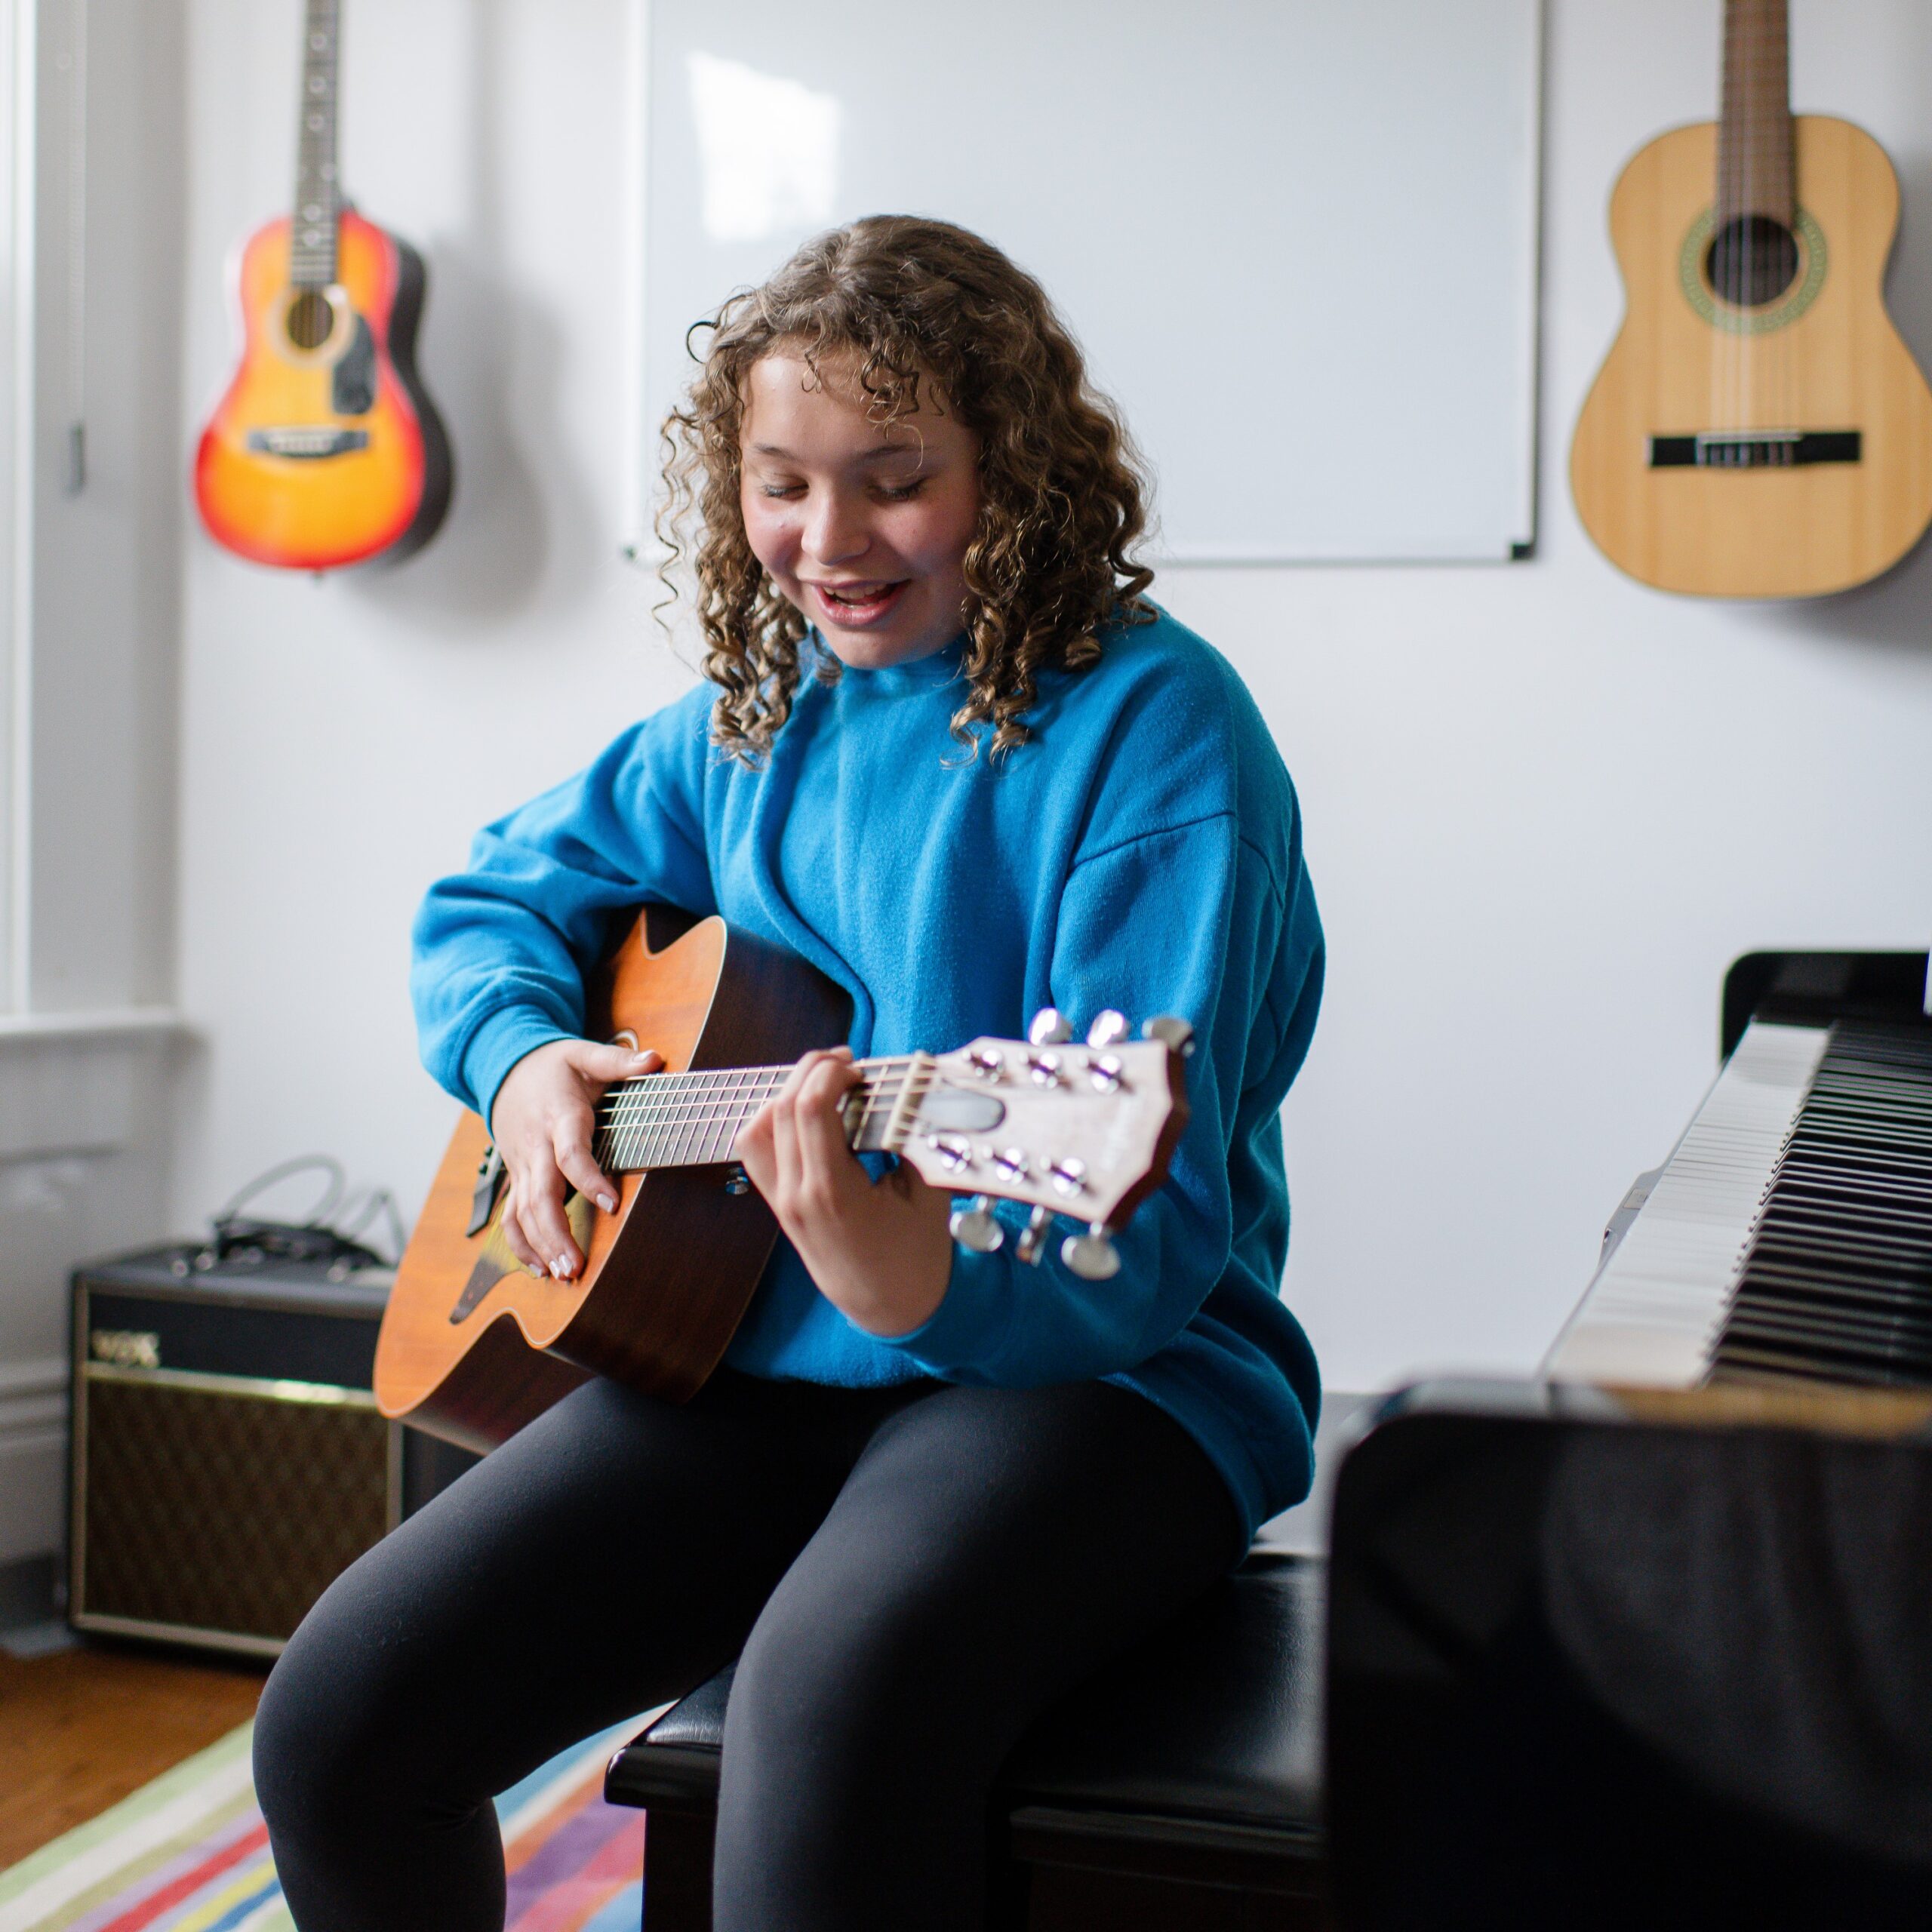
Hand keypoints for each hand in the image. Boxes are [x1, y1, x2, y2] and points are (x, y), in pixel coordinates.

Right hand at [491, 1038, 661, 1277]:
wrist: (503, 1068)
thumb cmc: (551, 1065)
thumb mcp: (583, 1054)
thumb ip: (619, 1061)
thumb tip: (655, 1060)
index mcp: (558, 1117)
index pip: (570, 1153)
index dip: (589, 1179)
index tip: (612, 1204)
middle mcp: (536, 1146)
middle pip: (540, 1194)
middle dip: (556, 1232)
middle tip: (576, 1265)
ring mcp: (523, 1165)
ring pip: (523, 1211)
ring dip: (541, 1246)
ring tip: (564, 1274)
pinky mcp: (517, 1177)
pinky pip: (512, 1215)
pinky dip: (521, 1244)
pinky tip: (541, 1269)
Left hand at [734, 1048, 953, 1335]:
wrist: (890, 1306)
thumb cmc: (915, 1256)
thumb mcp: (929, 1195)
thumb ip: (917, 1141)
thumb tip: (912, 1091)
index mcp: (834, 1193)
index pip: (810, 1109)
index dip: (831, 1072)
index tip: (860, 1066)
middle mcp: (797, 1196)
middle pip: (782, 1108)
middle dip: (813, 1071)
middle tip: (847, 1062)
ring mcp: (782, 1201)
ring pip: (758, 1127)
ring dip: (788, 1092)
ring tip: (825, 1082)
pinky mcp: (778, 1204)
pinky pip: (756, 1151)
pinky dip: (773, 1121)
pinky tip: (806, 1112)